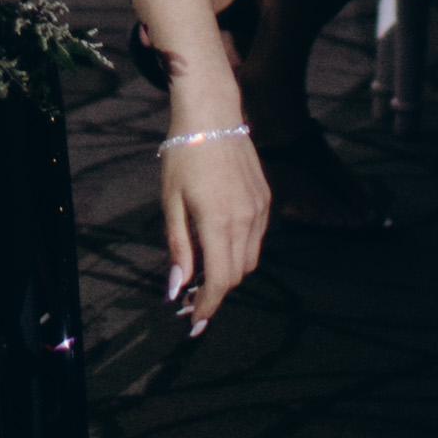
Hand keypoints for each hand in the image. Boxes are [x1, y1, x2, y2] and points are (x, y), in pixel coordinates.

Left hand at [158, 100, 269, 328]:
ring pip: (250, 260)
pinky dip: (240, 251)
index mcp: (218, 222)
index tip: (194, 322)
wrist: (212, 114)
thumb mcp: (171, 200)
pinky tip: (220, 245)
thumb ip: (177, 246)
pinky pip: (257, 239)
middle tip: (191, 299)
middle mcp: (246, 220)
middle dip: (216, 293)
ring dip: (229, 273)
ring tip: (204, 274)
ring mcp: (260, 210)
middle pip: (236, 276)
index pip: (219, 281)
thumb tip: (175, 288)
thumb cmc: (183, 155)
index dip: (208, 306)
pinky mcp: (266, 200)